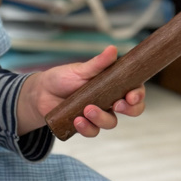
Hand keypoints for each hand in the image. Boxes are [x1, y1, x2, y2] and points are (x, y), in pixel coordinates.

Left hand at [17, 45, 145, 137]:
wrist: (41, 92)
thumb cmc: (63, 78)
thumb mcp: (80, 69)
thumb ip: (98, 63)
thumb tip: (112, 49)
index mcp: (113, 85)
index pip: (134, 91)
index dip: (138, 95)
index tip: (131, 96)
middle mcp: (110, 100)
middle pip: (131, 110)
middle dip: (129, 110)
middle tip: (117, 105)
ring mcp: (98, 114)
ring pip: (110, 122)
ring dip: (101, 118)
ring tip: (87, 109)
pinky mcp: (85, 125)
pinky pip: (92, 131)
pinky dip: (86, 128)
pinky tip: (77, 120)